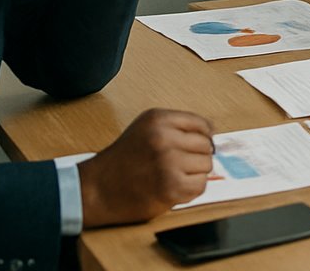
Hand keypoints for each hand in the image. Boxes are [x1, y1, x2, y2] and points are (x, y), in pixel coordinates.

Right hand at [79, 109, 214, 226]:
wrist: (97, 189)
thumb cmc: (123, 159)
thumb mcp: (145, 128)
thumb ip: (176, 125)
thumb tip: (212, 132)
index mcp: (158, 120)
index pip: (202, 124)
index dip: (204, 136)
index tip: (198, 145)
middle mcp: (164, 139)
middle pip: (206, 146)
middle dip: (196, 156)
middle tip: (178, 164)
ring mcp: (168, 164)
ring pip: (206, 165)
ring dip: (194, 173)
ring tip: (173, 175)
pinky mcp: (171, 188)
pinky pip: (200, 185)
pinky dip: (191, 189)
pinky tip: (174, 187)